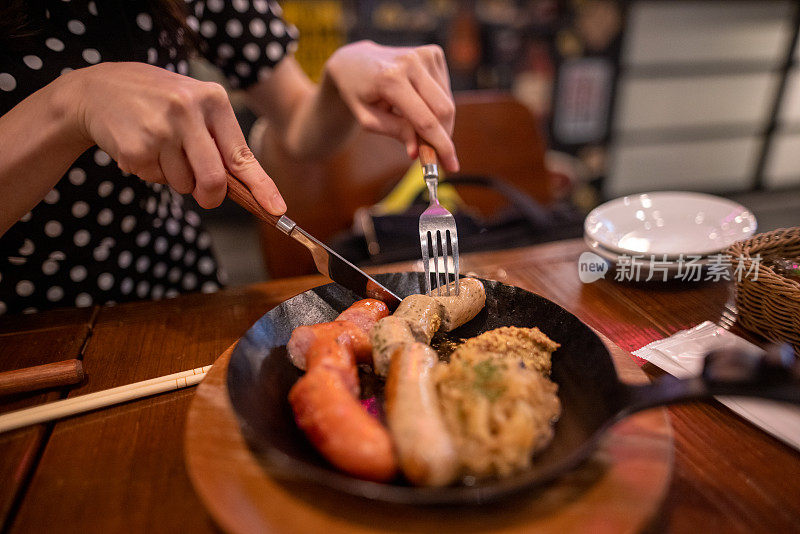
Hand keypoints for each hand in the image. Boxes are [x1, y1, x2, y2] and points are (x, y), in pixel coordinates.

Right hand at [69, 62, 284, 212]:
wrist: (97, 88)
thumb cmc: (159, 102)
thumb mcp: (195, 106)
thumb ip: (220, 141)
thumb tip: (248, 188)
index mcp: (212, 98)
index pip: (242, 154)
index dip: (261, 187)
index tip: (277, 209)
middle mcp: (188, 110)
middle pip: (214, 180)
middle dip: (211, 196)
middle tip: (204, 195)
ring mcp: (160, 129)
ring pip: (183, 184)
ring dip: (175, 178)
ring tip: (159, 146)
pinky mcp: (135, 147)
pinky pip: (155, 180)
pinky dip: (150, 173)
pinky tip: (139, 146)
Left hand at [324, 41, 458, 171]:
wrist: (355, 60)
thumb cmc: (359, 93)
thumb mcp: (368, 118)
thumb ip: (394, 132)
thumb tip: (416, 151)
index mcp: (390, 79)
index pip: (425, 120)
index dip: (440, 146)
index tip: (451, 166)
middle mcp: (411, 62)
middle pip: (443, 110)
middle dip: (445, 137)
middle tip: (441, 158)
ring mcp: (425, 54)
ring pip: (447, 102)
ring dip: (439, 122)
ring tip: (416, 125)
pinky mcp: (434, 53)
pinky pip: (445, 91)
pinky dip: (437, 106)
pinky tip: (419, 105)